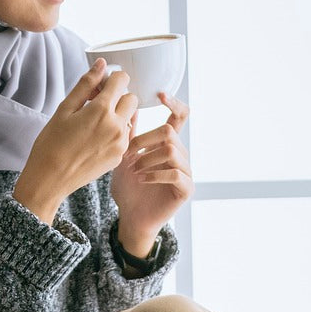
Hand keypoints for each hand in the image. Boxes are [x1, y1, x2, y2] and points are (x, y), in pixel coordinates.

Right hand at [14, 59, 138, 224]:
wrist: (50, 180)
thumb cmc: (51, 143)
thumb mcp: (64, 109)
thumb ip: (86, 85)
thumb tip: (101, 64)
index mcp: (101, 110)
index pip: (122, 80)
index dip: (111, 79)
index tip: (100, 85)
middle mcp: (117, 126)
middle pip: (131, 99)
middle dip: (118, 97)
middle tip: (97, 104)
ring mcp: (121, 143)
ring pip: (130, 118)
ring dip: (118, 115)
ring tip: (94, 125)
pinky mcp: (120, 156)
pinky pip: (125, 136)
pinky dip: (115, 133)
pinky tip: (95, 140)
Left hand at [110, 92, 192, 255]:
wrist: (130, 217)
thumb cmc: (127, 187)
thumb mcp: (123, 156)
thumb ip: (129, 133)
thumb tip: (128, 104)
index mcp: (168, 144)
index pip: (179, 117)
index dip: (174, 103)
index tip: (160, 94)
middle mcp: (180, 155)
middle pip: (169, 132)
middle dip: (145, 140)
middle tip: (128, 153)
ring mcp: (186, 172)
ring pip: (172, 150)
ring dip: (148, 158)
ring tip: (134, 170)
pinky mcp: (186, 189)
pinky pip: (176, 173)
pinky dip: (155, 174)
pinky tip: (142, 179)